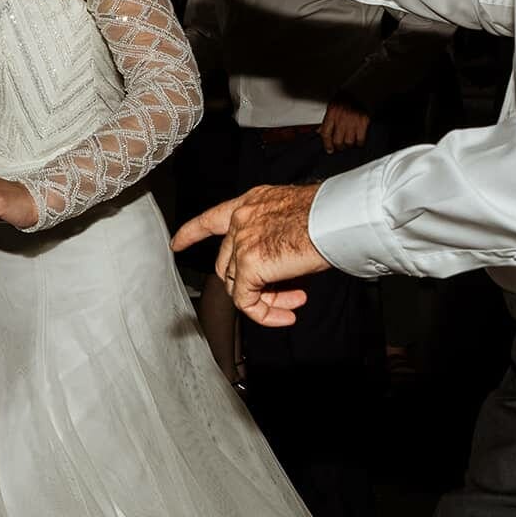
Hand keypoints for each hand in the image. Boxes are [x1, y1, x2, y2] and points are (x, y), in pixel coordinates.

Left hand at [170, 183, 329, 327]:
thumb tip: (280, 268)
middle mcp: (242, 218)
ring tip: (293, 302)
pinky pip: (246, 301)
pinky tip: (288, 313)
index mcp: (252, 203)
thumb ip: (275, 238)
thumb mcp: (293, 219)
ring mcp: (243, 240)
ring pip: (237, 284)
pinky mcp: (250, 264)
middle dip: (251, 285)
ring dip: (266, 300)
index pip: (211, 218)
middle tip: (284, 294)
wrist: (338, 217)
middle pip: (228, 262)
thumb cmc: (330, 215)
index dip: (191, 233)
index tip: (177, 244)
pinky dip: (265, 314)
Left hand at [319, 96, 369, 152]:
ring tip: (349, 143)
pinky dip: (359, 142)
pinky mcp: (363, 122)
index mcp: (332, 113)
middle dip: (338, 146)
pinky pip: (360, 138)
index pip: (326, 133)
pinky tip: (358, 141)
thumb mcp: (332, 105)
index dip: (327, 144)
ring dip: (348, 144)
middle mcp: (341, 118)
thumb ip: (327, 120)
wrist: (360, 89)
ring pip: (349, 142)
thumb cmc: (346, 96)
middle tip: (340, 146)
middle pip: (337, 140)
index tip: (329, 149)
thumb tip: (320, 130)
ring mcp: (352, 121)